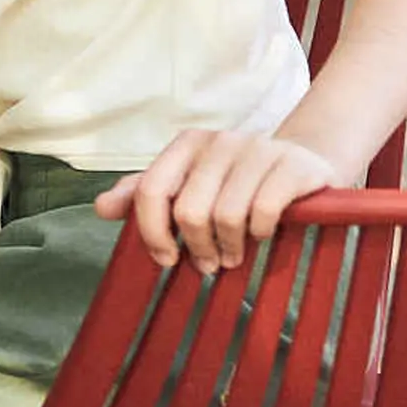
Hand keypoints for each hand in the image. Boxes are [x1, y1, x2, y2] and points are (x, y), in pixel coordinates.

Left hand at [95, 128, 346, 272]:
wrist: (304, 161)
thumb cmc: (237, 181)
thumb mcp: (190, 183)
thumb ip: (145, 195)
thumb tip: (101, 208)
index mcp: (186, 145)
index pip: (150, 190)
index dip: (152, 232)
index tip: (166, 259)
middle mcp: (218, 142)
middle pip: (188, 211)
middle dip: (196, 248)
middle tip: (208, 264)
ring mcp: (256, 149)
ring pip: (226, 216)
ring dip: (229, 247)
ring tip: (233, 255)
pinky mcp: (291, 165)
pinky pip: (264, 212)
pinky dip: (261, 233)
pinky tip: (262, 235)